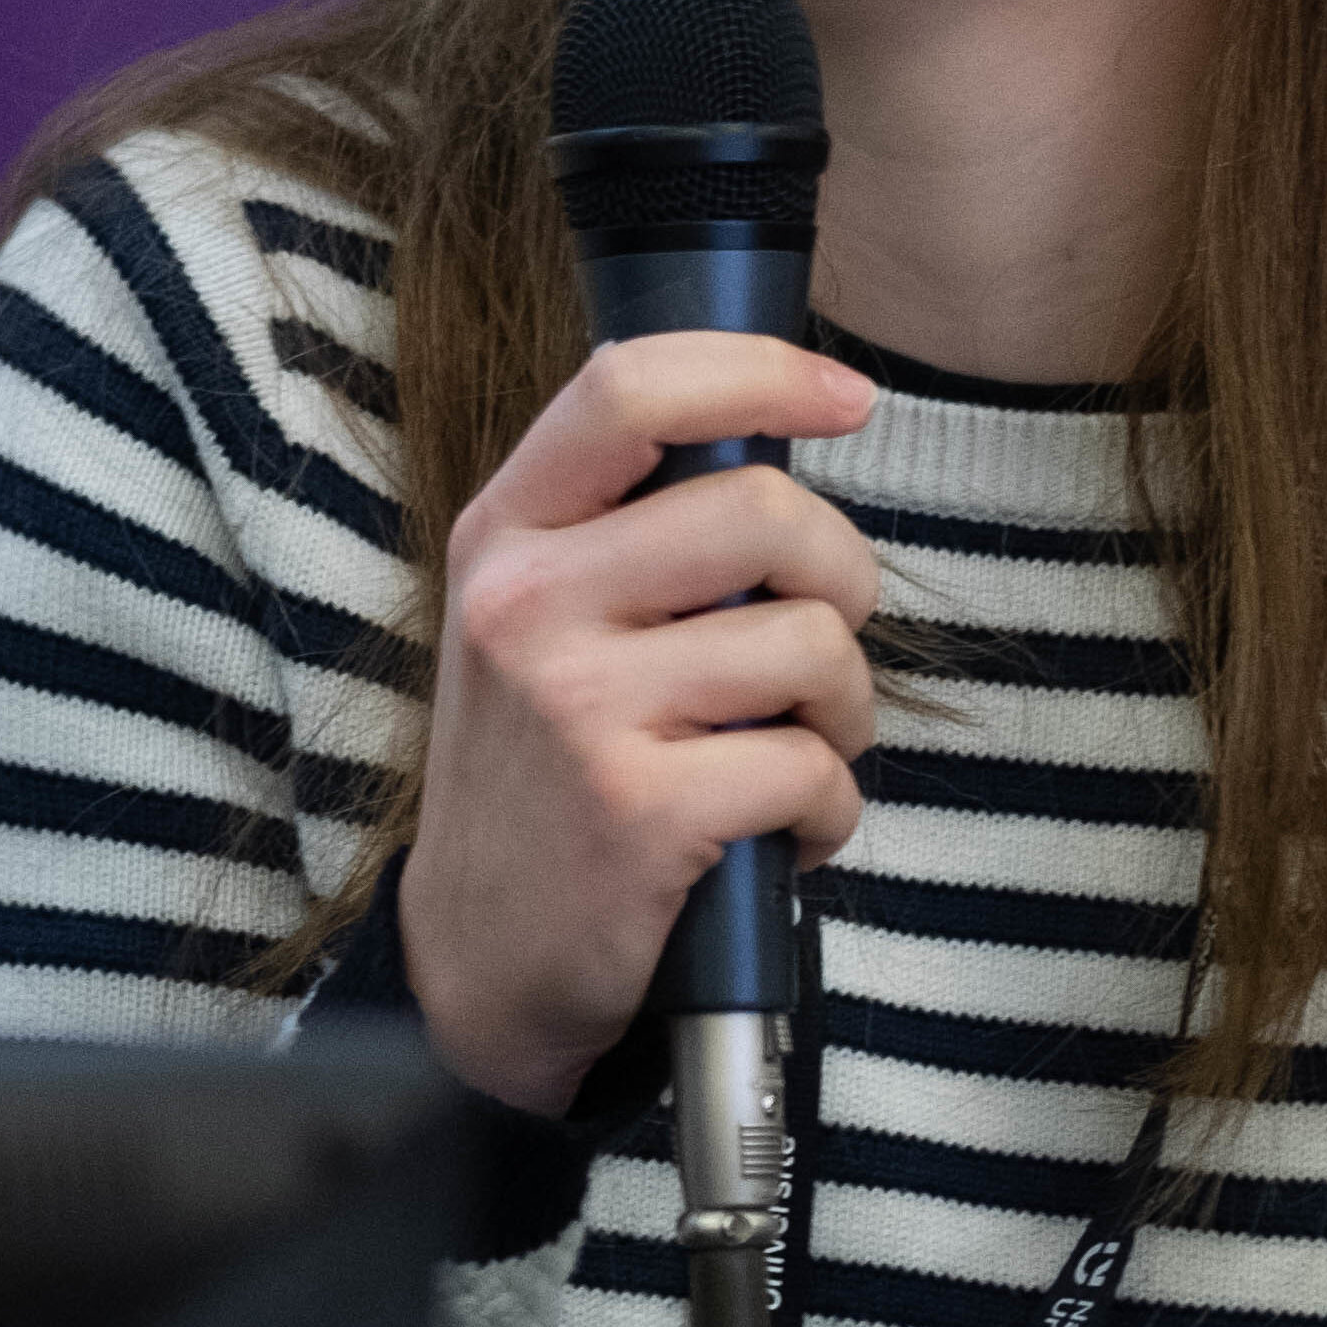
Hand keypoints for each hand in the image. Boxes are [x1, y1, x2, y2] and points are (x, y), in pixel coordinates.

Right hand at [396, 334, 883, 1117]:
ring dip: (841, 712)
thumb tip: (779, 447)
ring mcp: (577, 705)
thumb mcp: (535, 624)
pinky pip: (812, 767)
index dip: (760, 371)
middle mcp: (526, 604)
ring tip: (785, 753)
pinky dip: (826, 810)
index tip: (845, 396)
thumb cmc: (542, 774)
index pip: (629, 391)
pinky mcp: (638, 809)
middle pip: (763, 510)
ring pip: (812, 646)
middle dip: (841, 578)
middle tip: (816, 639)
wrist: (481, 955)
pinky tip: (773, 835)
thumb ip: (624, 534)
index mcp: (506, 536)